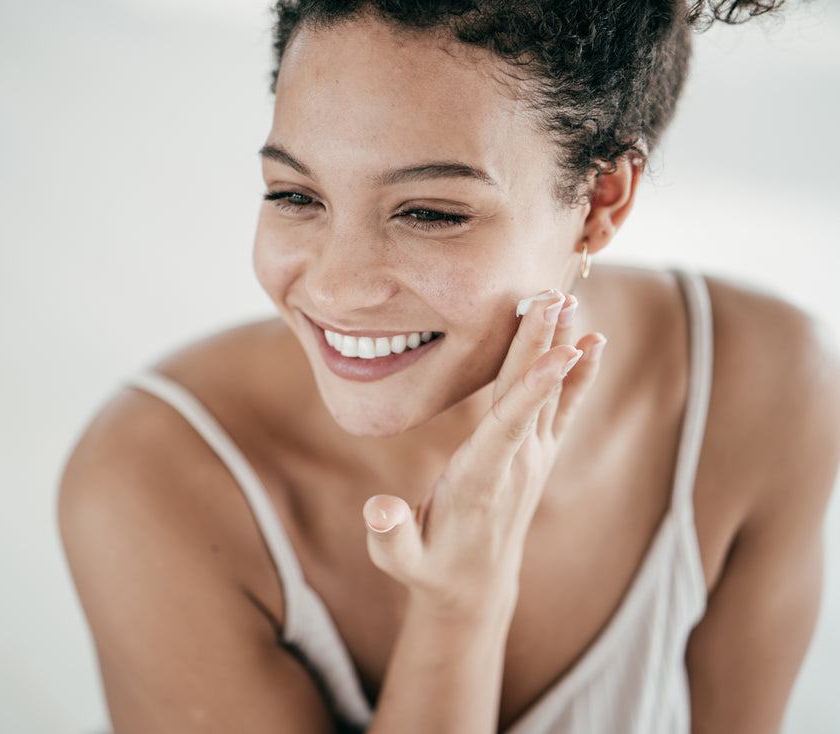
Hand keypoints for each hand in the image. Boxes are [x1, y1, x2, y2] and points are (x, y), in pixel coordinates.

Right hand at [362, 290, 606, 612]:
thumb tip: (379, 508)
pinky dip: (579, 374)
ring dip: (558, 344)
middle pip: (531, 394)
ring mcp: (534, 458)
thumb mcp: (399, 560)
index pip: (509, 427)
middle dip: (541, 344)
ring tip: (568, 298)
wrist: (474, 587)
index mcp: (481, 480)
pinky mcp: (538, 454)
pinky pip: (563, 407)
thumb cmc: (428, 566)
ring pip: (550, 391)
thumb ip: (389, 535)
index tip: (557, 351)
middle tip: (553, 295)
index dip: (533, 388)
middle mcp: (517, 464)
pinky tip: (593, 343)